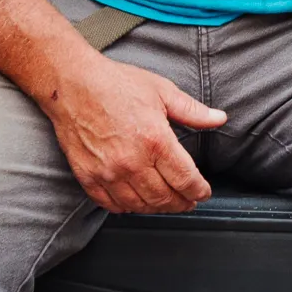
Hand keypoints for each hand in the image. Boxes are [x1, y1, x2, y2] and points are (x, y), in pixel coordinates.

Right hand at [46, 50, 227, 214]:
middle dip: (181, 203)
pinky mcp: (88, 176)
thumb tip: (219, 118)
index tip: (203, 193)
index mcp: (155, 140)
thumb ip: (193, 111)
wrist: (72, 84)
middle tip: (188, 201)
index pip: (185, 180)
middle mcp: (132, 161)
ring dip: (157, 208)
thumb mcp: (162, 91)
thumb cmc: (116, 84)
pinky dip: (127, 207)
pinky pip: (111, 205)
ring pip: (140, 205)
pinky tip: (136, 201)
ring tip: (165, 202)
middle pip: (164, 198)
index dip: (199, 191)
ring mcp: (108, 172)